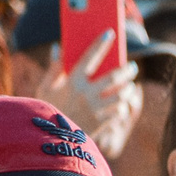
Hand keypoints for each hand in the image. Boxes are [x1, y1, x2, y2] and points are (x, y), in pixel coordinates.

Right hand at [37, 33, 142, 159]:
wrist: (51, 141)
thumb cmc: (47, 111)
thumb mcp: (45, 89)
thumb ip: (53, 69)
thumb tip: (57, 49)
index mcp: (72, 82)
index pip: (89, 57)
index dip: (100, 44)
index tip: (110, 34)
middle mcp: (87, 94)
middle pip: (114, 77)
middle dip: (126, 69)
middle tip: (131, 66)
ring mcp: (96, 110)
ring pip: (121, 95)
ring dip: (128, 88)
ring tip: (129, 84)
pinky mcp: (101, 124)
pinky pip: (119, 112)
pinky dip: (122, 106)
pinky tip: (122, 103)